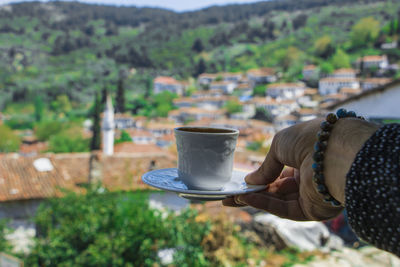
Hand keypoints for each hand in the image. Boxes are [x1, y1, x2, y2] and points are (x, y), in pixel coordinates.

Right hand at [223, 118, 378, 220]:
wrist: (334, 149)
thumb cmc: (309, 139)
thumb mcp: (279, 145)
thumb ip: (265, 167)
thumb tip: (250, 182)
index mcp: (305, 159)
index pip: (278, 172)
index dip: (259, 177)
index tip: (242, 182)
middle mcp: (308, 178)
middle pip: (275, 190)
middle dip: (252, 193)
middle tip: (230, 196)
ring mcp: (311, 195)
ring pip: (277, 201)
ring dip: (254, 200)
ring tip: (232, 199)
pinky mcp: (313, 210)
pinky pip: (285, 209)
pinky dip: (265, 205)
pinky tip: (247, 199)